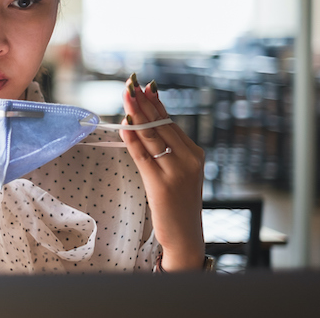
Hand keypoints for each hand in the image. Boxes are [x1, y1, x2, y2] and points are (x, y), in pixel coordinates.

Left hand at [120, 74, 205, 271]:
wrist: (185, 235)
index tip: (144, 85)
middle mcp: (189, 159)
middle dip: (144, 103)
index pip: (171, 122)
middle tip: (130, 84)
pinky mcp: (162, 185)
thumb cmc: (177, 203)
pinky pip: (144, 156)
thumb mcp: (178, 172)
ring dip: (137, 114)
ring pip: (153, 137)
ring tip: (126, 97)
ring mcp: (177, 172)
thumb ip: (166, 150)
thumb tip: (142, 123)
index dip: (155, 103)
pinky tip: (124, 126)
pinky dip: (133, 140)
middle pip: (161, 125)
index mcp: (195, 154)